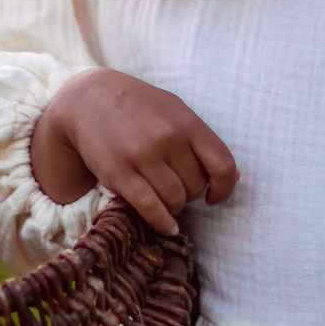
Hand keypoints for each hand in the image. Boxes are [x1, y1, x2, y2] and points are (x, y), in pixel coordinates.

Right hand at [31, 68, 238, 233]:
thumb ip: (203, 141)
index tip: (215, 196)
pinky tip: (167, 225)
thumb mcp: (176, 111)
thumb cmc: (140, 106)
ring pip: (175, 200)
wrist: (89, 100)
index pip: (221, 164)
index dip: (224, 188)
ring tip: (167, 199)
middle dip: (191, 193)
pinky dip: (163, 222)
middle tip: (178, 187)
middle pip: (196, 186)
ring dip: (175, 206)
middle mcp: (167, 139)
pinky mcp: (119, 173)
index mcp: (186, 122)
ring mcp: (142, 156)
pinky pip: (150, 208)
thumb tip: (234, 177)